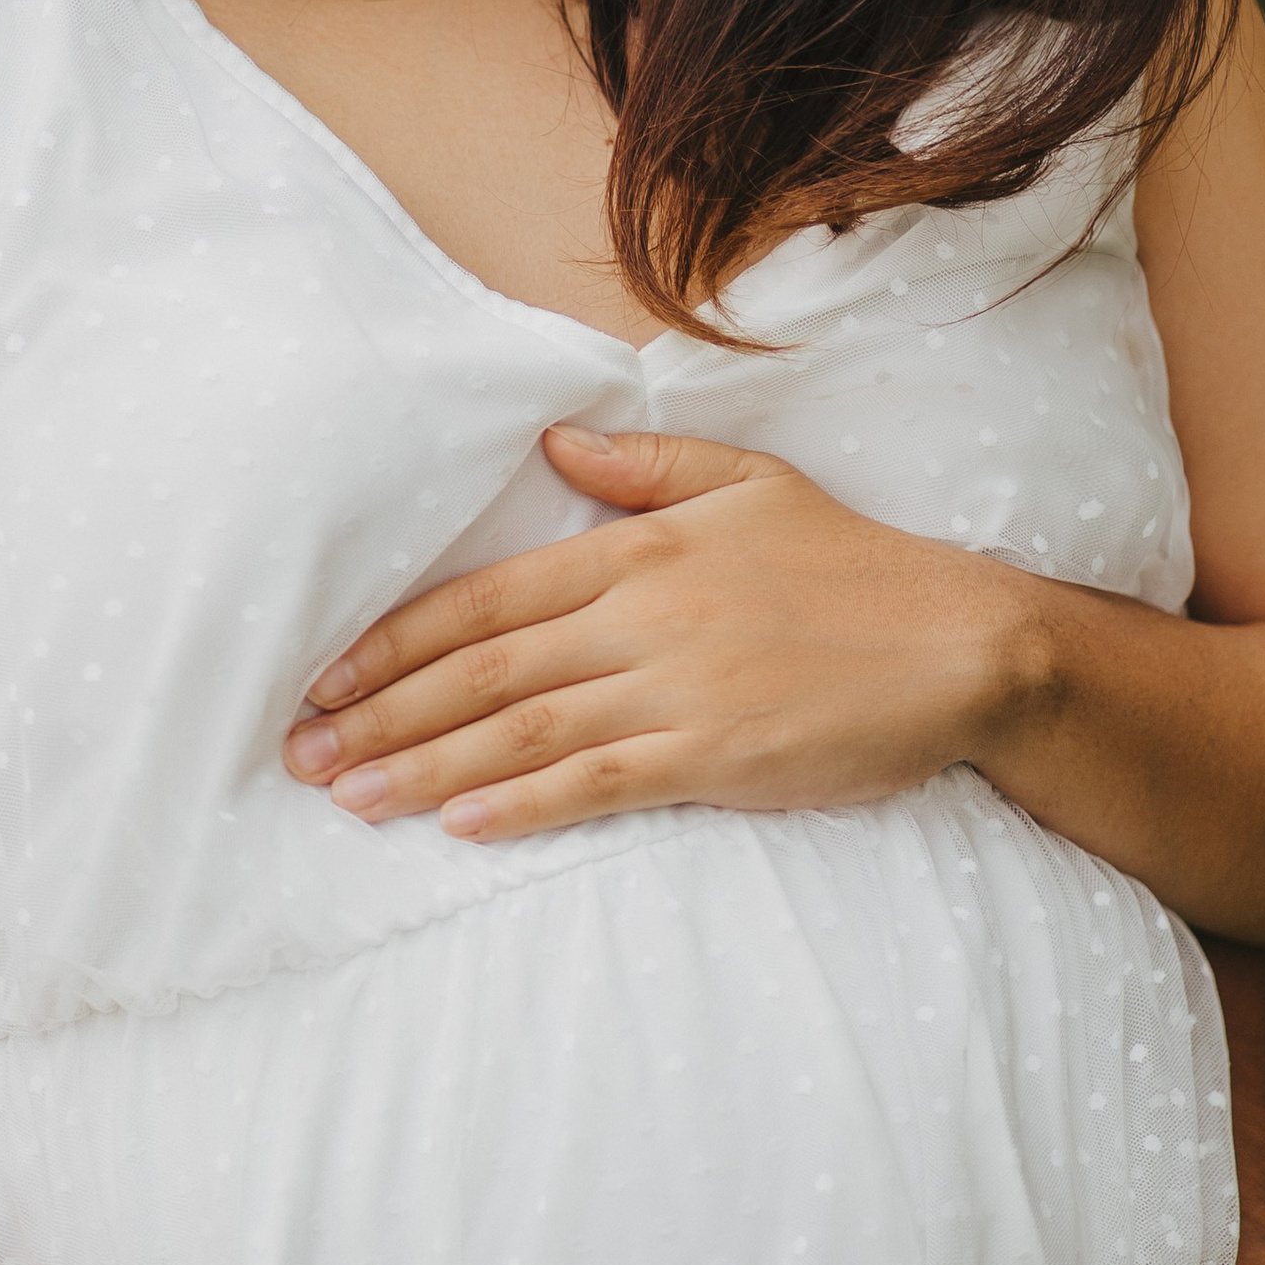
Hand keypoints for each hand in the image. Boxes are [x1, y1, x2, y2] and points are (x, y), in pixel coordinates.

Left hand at [288, 426, 1046, 840]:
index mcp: (638, 551)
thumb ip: (645, 469)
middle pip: (482, 670)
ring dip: (425, 766)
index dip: (396, 640)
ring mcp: (676, 689)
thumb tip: (554, 441)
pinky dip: (523, 802)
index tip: (326, 676)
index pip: (487, 599)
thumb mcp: (751, 484)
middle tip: (302, 754)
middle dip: (382, 714)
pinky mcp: (715, 756)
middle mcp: (642, 617)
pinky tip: (460, 823)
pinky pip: (598, 782)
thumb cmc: (854, 568)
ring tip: (350, 799)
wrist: (962, 645)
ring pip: (523, 729)